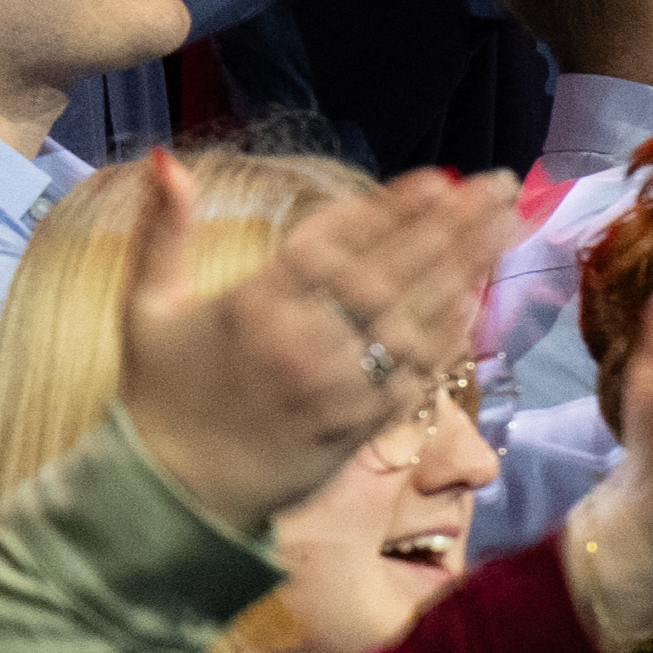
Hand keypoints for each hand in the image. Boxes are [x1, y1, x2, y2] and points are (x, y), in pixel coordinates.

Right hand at [116, 170, 527, 536]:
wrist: (173, 494)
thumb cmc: (160, 394)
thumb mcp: (147, 307)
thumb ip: (162, 231)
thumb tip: (165, 158)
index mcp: (254, 307)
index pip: (334, 244)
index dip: (388, 209)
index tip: (436, 178)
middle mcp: (304, 343)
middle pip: (392, 272)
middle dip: (450, 224)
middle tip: (498, 183)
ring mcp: (338, 387)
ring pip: (415, 318)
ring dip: (465, 268)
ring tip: (505, 223)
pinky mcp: (360, 426)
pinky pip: (416, 373)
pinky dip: (448, 334)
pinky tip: (477, 295)